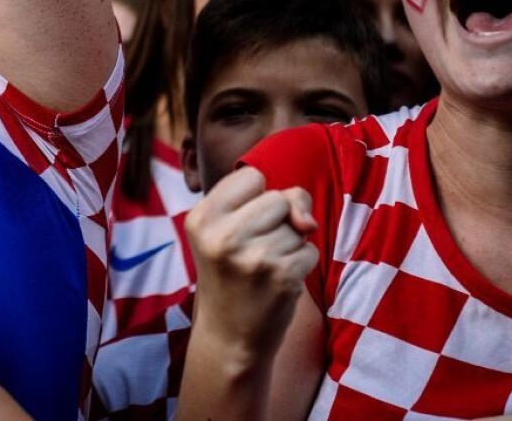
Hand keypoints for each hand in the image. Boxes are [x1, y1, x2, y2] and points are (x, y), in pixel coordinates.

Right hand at [185, 166, 317, 360]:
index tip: (240, 226)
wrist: (229, 335)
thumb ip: (276, 201)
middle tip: (253, 250)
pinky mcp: (281, 278)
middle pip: (278, 198)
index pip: (253, 176)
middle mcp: (222, 236)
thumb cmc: (233, 272)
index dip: (256, 200)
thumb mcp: (232, 228)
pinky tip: (279, 281)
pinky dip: (302, 264)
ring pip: (297, 226)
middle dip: (276, 222)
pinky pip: (310, 250)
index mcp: (201, 217)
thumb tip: (308, 222)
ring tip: (264, 267)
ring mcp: (252, 258)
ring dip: (290, 245)